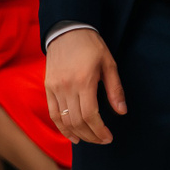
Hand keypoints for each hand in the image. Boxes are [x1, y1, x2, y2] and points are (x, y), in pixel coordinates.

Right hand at [43, 28, 125, 144]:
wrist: (67, 30)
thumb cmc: (91, 45)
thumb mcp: (109, 63)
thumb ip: (115, 89)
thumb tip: (121, 112)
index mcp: (84, 80)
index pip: (90, 115)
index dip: (100, 130)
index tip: (108, 137)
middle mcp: (67, 87)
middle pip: (77, 121)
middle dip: (91, 135)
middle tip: (102, 140)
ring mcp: (55, 88)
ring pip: (64, 120)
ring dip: (78, 134)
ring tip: (90, 139)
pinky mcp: (48, 87)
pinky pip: (53, 113)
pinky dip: (62, 128)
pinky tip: (73, 136)